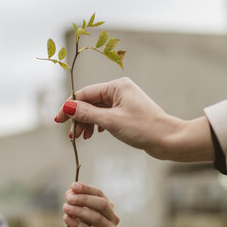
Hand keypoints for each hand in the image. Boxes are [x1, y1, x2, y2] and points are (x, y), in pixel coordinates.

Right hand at [55, 77, 213, 161]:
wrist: (168, 140)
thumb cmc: (143, 128)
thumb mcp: (110, 121)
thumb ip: (87, 113)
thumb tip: (67, 106)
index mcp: (117, 86)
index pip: (85, 94)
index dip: (69, 107)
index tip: (58, 120)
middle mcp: (120, 90)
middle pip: (89, 102)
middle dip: (79, 118)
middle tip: (73, 137)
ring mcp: (124, 101)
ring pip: (97, 110)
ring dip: (87, 123)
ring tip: (83, 138)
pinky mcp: (127, 112)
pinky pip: (105, 115)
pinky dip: (97, 124)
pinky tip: (95, 134)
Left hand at [63, 182, 118, 226]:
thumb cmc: (78, 226)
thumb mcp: (74, 210)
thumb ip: (73, 200)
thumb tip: (70, 192)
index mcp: (108, 207)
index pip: (99, 194)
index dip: (86, 189)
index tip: (73, 185)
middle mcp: (112, 218)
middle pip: (101, 204)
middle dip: (84, 199)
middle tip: (69, 198)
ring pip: (96, 217)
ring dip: (79, 211)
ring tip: (65, 207)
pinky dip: (76, 223)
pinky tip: (66, 218)